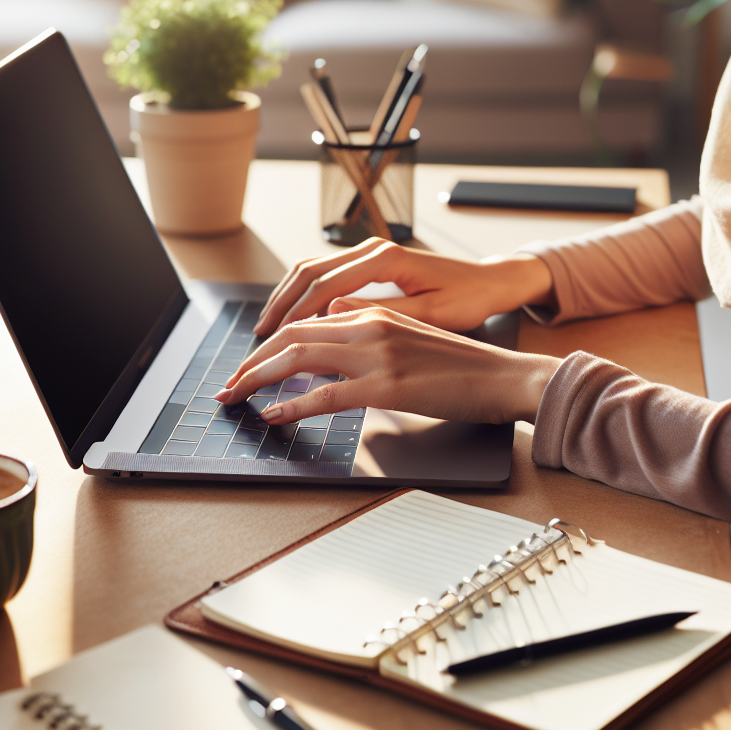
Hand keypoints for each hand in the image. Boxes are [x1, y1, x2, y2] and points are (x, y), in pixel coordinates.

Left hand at [217, 306, 561, 424]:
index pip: (305, 323)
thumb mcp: (410, 334)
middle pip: (292, 337)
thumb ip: (368, 325)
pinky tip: (274, 415)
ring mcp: (378, 355)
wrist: (503, 376)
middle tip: (227, 387)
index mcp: (374, 314)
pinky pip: (328, 395)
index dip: (268, 346)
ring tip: (236, 398)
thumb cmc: (460, 364)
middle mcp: (371, 326)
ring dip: (259, 379)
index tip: (247, 368)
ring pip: (301, 359)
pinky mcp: (388, 387)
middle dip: (251, 363)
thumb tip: (331, 321)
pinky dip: (294, 405)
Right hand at [254, 238, 554, 336]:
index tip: (270, 343)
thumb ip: (379, 314)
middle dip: (278, 307)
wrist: (491, 283)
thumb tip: (330, 314)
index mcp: (384, 259)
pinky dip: (304, 296)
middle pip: (307, 272)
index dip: (291, 317)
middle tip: (257, 341)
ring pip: (312, 271)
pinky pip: (327, 276)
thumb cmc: (468, 299)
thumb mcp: (429, 314)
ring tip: (267, 332)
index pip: (321, 286)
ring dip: (286, 300)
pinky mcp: (372, 264)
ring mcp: (370, 253)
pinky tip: (296, 321)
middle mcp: (372, 249)